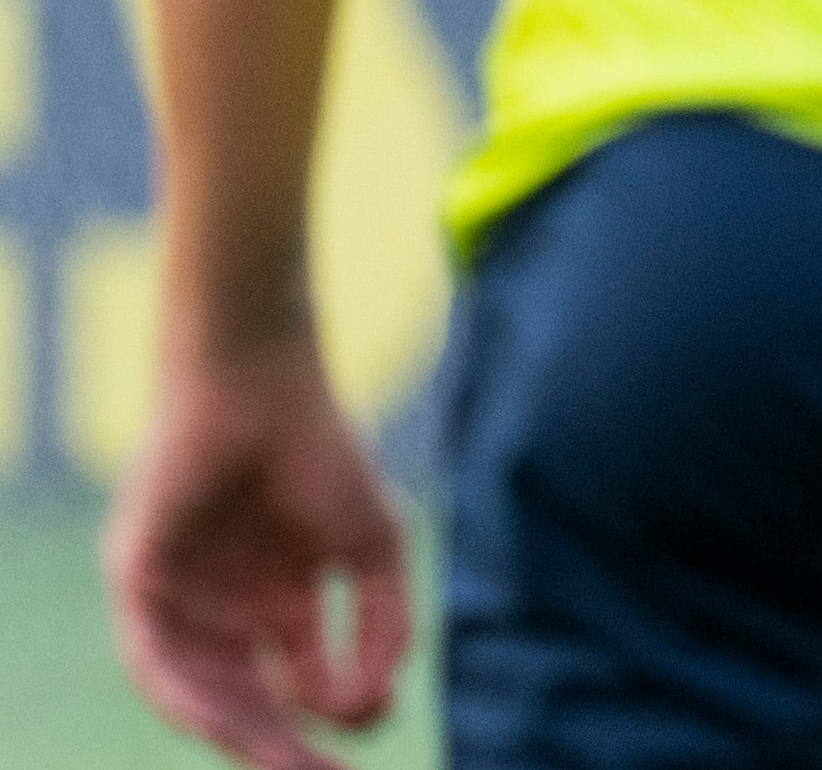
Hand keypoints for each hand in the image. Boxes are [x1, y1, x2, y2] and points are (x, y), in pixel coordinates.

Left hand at [103, 333, 408, 769]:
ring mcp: (180, 602)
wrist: (263, 388)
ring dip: (239, 732)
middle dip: (284, 748)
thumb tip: (370, 707)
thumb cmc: (323, 456)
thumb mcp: (377, 551)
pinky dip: (184, 692)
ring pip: (201, 691)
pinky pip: (152, 657)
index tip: (372, 731)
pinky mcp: (138, 583)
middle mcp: (226, 615)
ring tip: (282, 760)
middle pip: (250, 703)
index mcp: (280, 607)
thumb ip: (384, 628)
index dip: (335, 720)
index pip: (301, 687)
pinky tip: (221, 716)